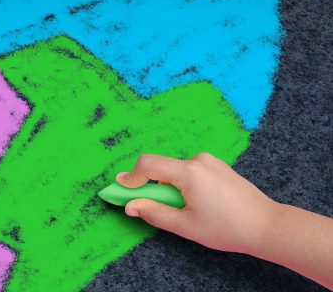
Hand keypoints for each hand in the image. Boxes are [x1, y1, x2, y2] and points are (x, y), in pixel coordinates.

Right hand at [116, 153, 278, 253]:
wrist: (267, 225)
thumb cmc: (228, 228)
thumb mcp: (185, 226)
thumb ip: (154, 213)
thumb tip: (131, 205)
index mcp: (189, 172)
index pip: (148, 165)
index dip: (131, 178)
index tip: (121, 191)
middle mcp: (198, 161)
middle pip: (161, 168)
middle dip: (151, 186)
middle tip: (148, 207)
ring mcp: (210, 162)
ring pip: (175, 171)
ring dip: (169, 188)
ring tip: (184, 211)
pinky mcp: (218, 167)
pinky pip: (190, 172)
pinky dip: (183, 185)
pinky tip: (197, 205)